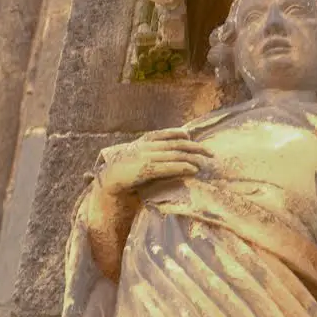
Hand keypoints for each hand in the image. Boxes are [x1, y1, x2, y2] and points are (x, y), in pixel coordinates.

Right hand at [96, 128, 210, 195]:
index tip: (189, 134)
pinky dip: (183, 167)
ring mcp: (146, 156)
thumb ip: (146, 158)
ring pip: (175, 154)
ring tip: (205, 162)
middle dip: (194, 147)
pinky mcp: (147, 169)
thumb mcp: (133, 162)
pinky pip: (169, 166)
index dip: (176, 133)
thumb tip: (162, 161)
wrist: (106, 183)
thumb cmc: (120, 177)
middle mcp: (144, 147)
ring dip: (192, 157)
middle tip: (210, 152)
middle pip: (174, 144)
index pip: (161, 134)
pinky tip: (193, 169)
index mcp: (140, 143)